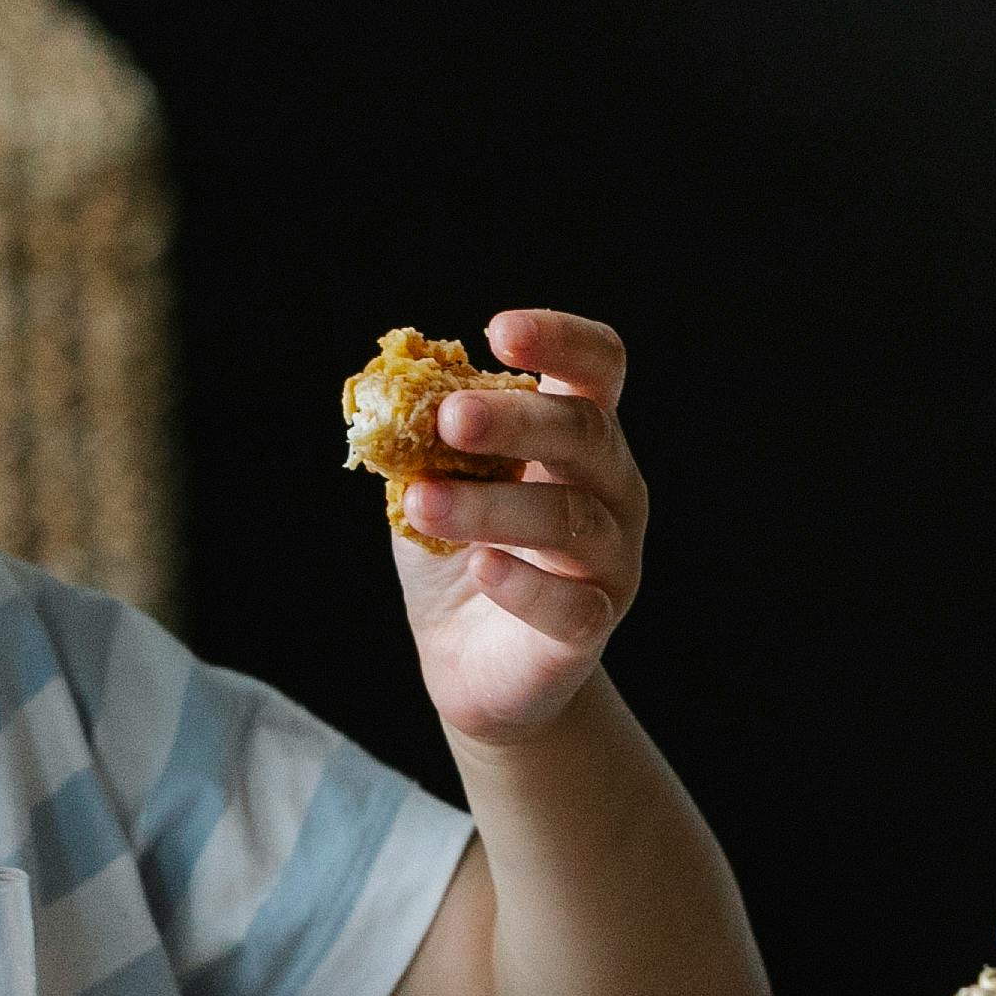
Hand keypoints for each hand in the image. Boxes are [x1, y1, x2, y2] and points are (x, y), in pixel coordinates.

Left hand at [392, 307, 648, 748]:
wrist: (469, 663)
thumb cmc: (458, 555)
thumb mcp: (431, 481)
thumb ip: (418, 438)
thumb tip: (384, 388)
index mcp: (578, 436)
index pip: (597, 367)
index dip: (560, 339)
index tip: (498, 333)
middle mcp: (611, 488)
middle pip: (584, 432)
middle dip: (515, 419)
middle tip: (448, 417)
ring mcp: (610, 560)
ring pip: (570, 519)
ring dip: (489, 505)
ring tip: (421, 501)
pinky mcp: (591, 627)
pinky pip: (571, 605)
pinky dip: (525, 585)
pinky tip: (481, 568)